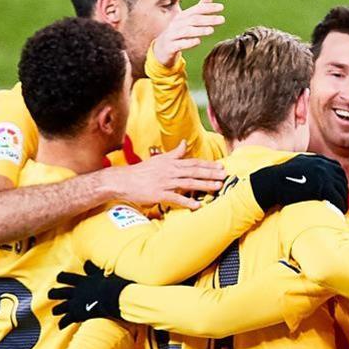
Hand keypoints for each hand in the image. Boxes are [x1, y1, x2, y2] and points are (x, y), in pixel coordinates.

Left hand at [49, 261, 131, 328]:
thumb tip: (86, 262)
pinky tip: (60, 327)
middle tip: (51, 294)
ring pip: (60, 307)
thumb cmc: (113, 283)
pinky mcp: (78, 313)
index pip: (67, 277)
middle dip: (54, 293)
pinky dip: (63, 323)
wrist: (113, 295)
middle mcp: (76, 292)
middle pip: (59, 292)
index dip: (62, 277)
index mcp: (83, 281)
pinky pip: (66, 320)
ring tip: (55, 311)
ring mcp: (76, 303)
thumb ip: (93, 269)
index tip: (59, 277)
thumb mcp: (103, 273)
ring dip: (56, 309)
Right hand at [101, 142, 224, 209]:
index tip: (221, 166)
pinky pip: (176, 198)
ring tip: (218, 187)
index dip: (208, 164)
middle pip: (194, 171)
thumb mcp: (159, 159)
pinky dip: (187, 201)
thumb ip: (174, 153)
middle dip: (211, 173)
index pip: (193, 163)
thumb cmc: (142, 171)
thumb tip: (184, 143)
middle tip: (225, 175)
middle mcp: (170, 171)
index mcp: (171, 163)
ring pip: (188, 183)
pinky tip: (197, 205)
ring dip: (204, 185)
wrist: (123, 180)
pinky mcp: (159, 194)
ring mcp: (165, 183)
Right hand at [152, 0, 226, 66]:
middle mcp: (176, 24)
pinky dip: (188, 42)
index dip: (208, 7)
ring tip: (212, 30)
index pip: (196, 9)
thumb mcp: (187, 21)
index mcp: (182, 16)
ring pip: (186, 31)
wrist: (161, 50)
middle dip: (208, 19)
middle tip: (222, 19)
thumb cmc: (177, 33)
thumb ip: (198, 10)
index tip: (221, 7)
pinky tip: (198, 42)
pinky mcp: (170, 47)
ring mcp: (172, 35)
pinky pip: (179, 44)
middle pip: (193, 20)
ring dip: (199, 30)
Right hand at [249, 154, 348, 212]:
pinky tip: (337, 212)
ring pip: (340, 189)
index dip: (339, 182)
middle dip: (342, 192)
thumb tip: (313, 178)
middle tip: (341, 203)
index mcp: (317, 160)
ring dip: (342, 200)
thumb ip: (308, 167)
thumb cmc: (280, 179)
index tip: (338, 191)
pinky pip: (336, 197)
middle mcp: (322, 165)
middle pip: (341, 180)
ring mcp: (323, 174)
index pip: (337, 169)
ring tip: (340, 210)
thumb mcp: (297, 166)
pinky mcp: (321, 186)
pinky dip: (339, 205)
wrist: (270, 183)